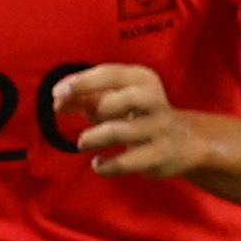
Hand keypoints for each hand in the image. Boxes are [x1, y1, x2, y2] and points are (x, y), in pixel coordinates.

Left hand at [57, 62, 220, 180]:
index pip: (110, 74)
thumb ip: (85, 97)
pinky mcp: (158, 156)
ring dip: (93, 138)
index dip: (81, 82)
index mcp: (141, 79)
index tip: (57, 93)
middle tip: (73, 115)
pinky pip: (125, 162)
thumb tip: (57, 102)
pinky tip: (98, 164)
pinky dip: (105, 166)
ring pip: (119, 132)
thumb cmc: (136, 115)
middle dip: (95, 106)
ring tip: (82, 142)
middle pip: (125, 99)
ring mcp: (158, 129)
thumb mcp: (114, 99)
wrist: (184, 142)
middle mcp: (153, 100)